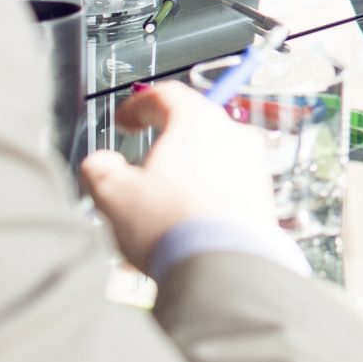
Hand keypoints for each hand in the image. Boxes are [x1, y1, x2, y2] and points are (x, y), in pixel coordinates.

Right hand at [79, 82, 279, 272]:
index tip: (125, 121)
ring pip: (209, 163)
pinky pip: (227, 188)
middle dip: (163, 150)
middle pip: (192, 130)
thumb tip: (98, 163)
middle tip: (140, 172)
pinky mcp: (263, 197)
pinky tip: (181, 229)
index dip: (139, 105)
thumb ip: (100, 170)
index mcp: (198, 122)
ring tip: (156, 214)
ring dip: (182, 180)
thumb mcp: (114, 195)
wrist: (223, 265)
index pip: (167, 95)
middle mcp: (233, 136)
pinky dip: (203, 200)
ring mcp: (253, 166)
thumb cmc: (170, 224)